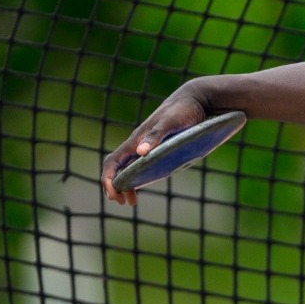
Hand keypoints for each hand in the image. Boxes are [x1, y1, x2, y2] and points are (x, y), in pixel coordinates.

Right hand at [101, 88, 210, 206]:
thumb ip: (156, 136)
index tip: (113, 194)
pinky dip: (138, 180)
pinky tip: (142, 188)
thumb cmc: (184, 110)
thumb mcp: (171, 123)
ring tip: (131, 201)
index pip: (112, 162)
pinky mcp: (159, 150)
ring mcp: (148, 148)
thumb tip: (140, 152)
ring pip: (128, 169)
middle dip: (114, 186)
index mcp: (136, 140)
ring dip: (125, 185)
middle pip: (116, 168)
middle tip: (123, 202)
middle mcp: (138, 145)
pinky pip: (141, 167)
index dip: (108, 178)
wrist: (196, 100)